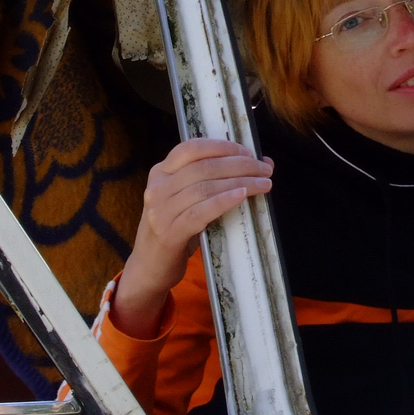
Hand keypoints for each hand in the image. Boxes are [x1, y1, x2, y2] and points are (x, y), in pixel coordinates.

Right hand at [110, 138, 272, 335]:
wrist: (149, 268)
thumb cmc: (174, 230)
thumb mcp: (184, 201)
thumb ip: (209, 182)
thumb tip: (255, 164)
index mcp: (160, 173)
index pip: (191, 148)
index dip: (221, 147)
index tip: (248, 152)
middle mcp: (157, 188)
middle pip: (203, 167)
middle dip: (239, 164)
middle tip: (265, 168)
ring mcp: (160, 211)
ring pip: (205, 187)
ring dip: (240, 182)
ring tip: (264, 183)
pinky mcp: (168, 233)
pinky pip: (200, 212)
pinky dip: (224, 201)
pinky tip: (242, 195)